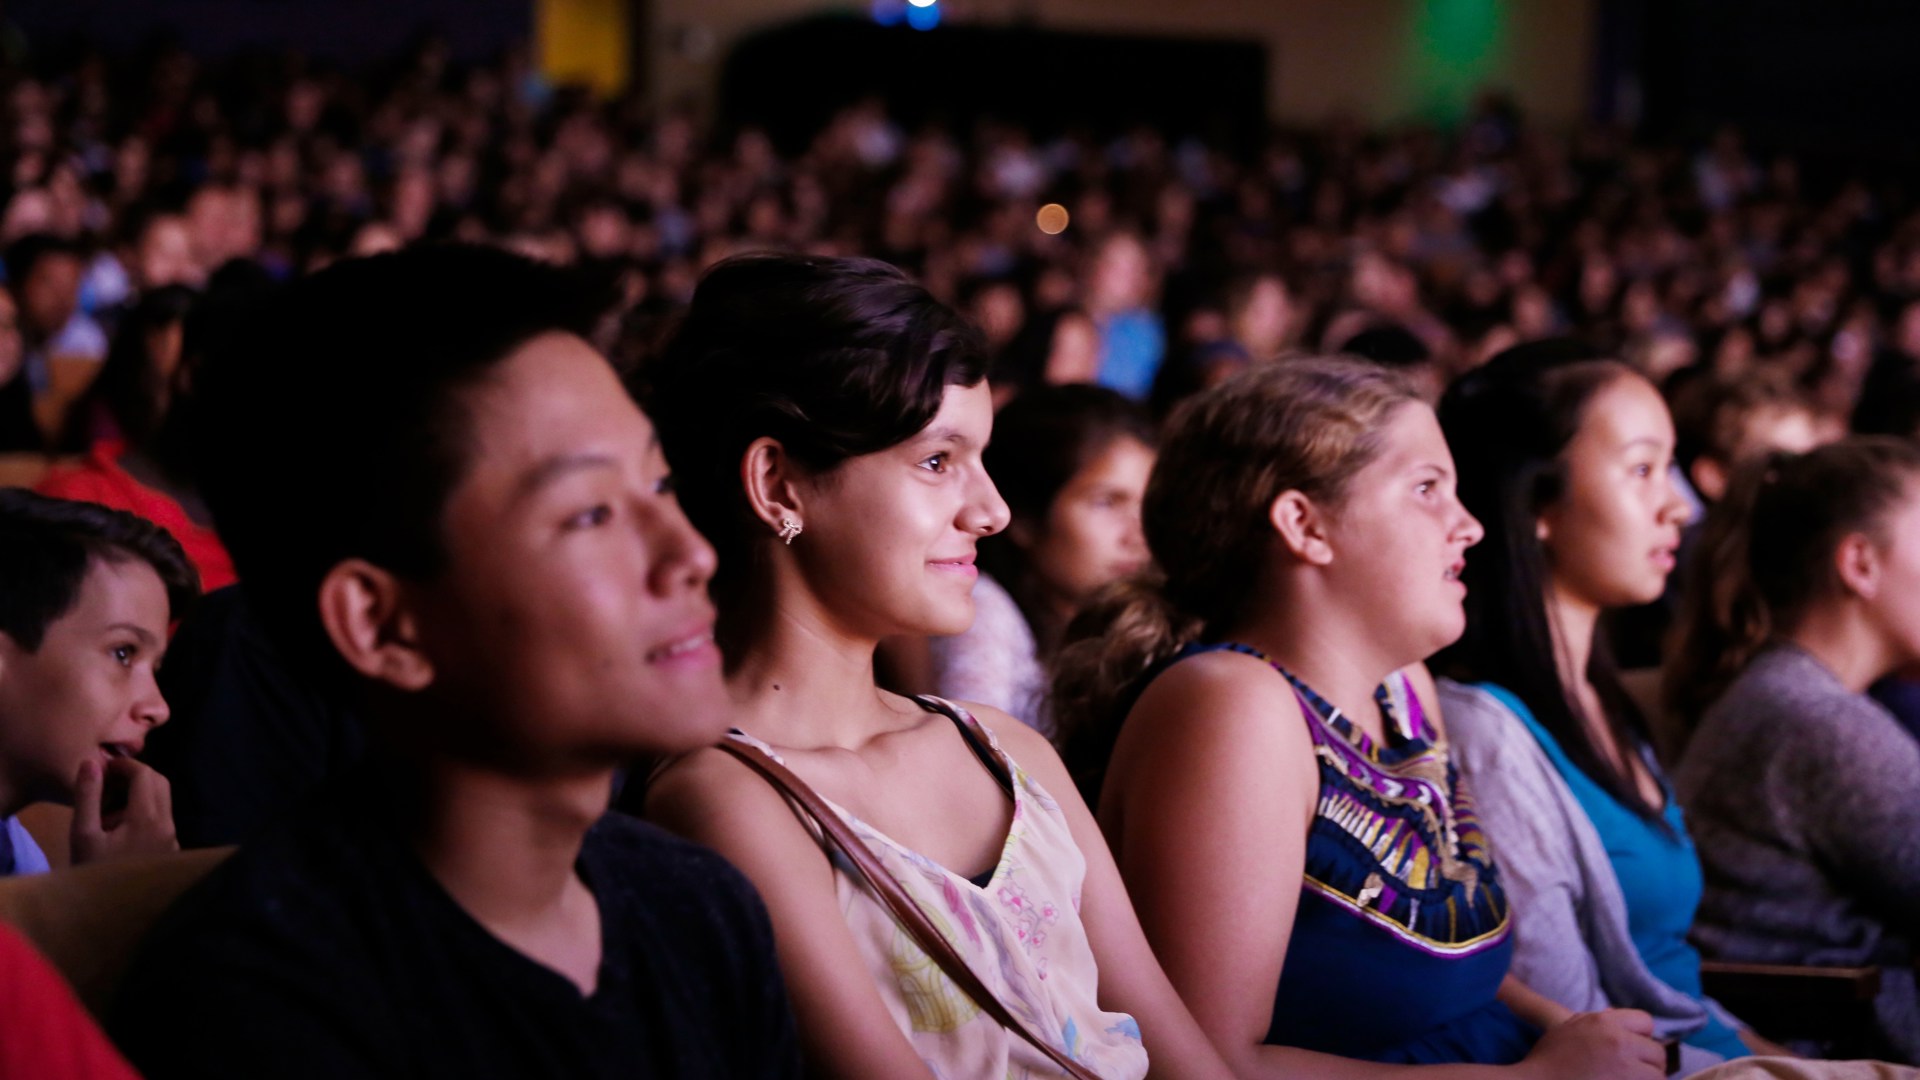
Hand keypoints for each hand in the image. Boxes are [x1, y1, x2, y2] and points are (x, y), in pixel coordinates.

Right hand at [70, 757, 177, 865]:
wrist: (112, 917)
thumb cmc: (93, 873)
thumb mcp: (83, 835)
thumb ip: (87, 796)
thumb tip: (92, 762)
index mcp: (149, 818)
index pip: (146, 774)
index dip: (125, 765)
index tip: (104, 768)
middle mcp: (168, 826)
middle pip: (160, 784)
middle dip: (135, 776)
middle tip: (106, 784)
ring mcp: (173, 840)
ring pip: (163, 802)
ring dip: (139, 795)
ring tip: (107, 811)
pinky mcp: (171, 852)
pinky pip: (162, 821)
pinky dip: (144, 813)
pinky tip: (119, 831)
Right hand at [1517, 1009, 1665, 1079]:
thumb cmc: (1547, 1061)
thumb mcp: (1567, 1028)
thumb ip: (1595, 1022)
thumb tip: (1617, 1017)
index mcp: (1603, 1022)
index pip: (1645, 1022)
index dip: (1640, 1038)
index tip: (1630, 1052)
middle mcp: (1619, 1042)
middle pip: (1657, 1052)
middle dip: (1647, 1064)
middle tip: (1630, 1075)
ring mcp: (1625, 1071)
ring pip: (1658, 1077)